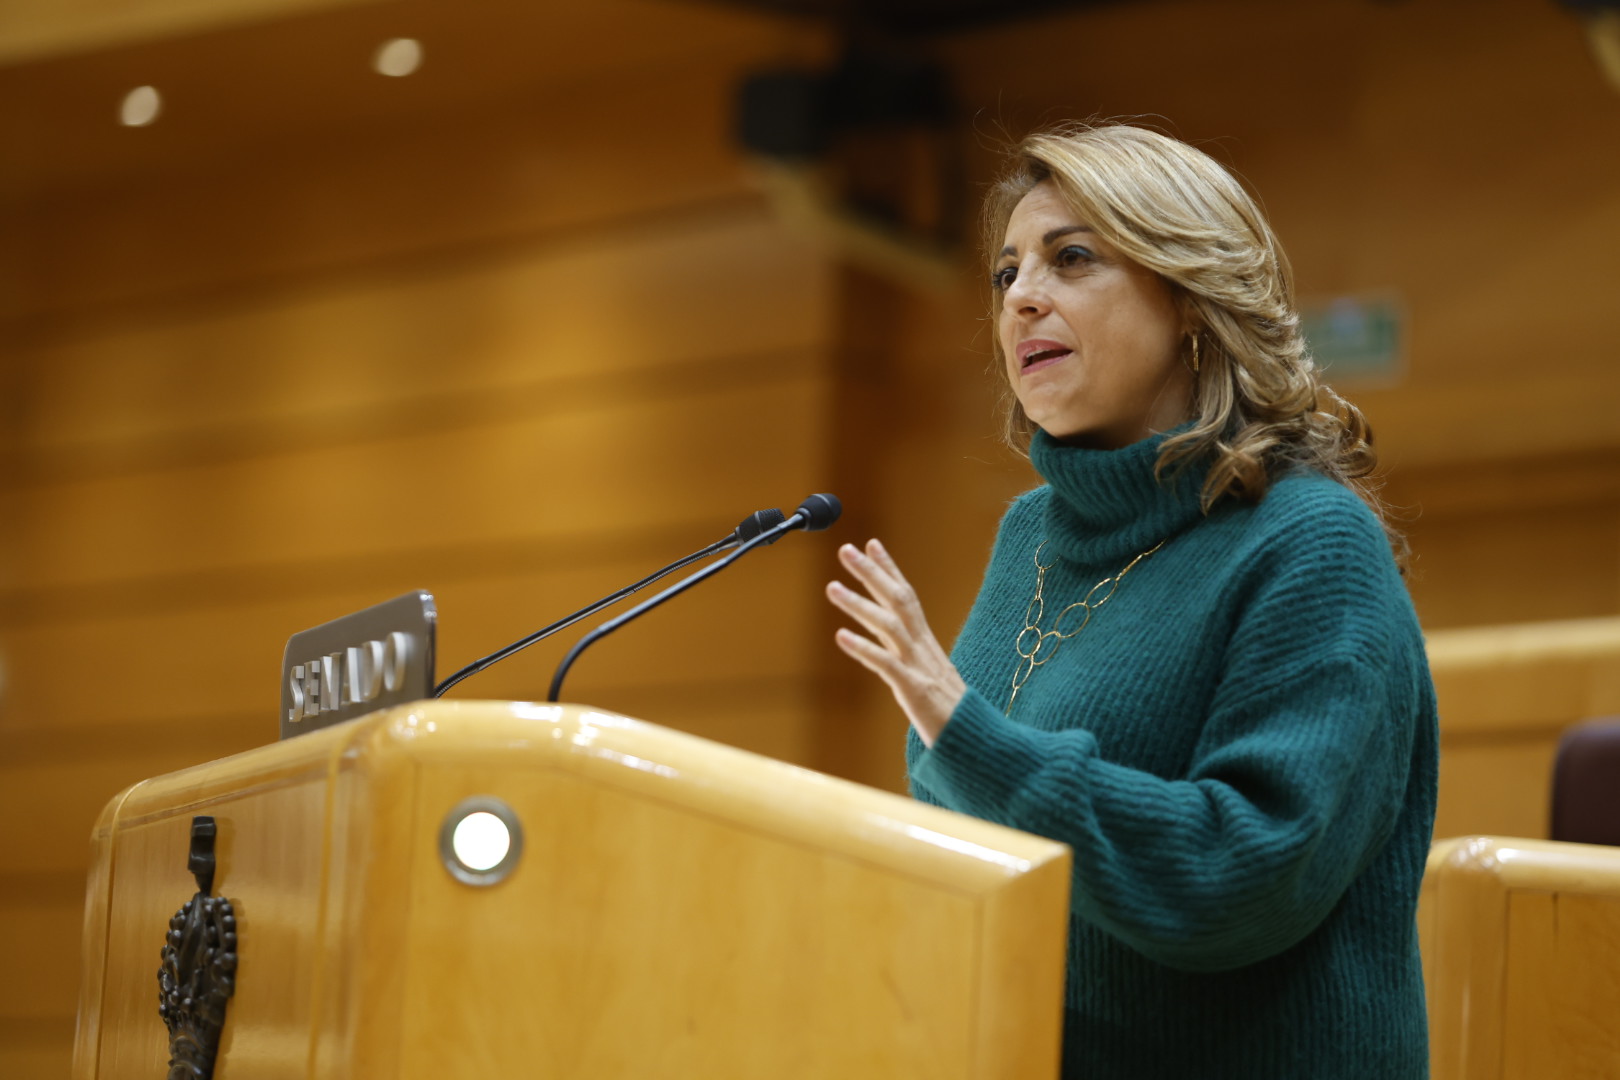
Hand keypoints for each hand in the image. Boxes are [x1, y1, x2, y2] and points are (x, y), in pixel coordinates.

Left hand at [825, 539, 966, 747]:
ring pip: (889, 625)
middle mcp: (923, 648)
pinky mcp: (915, 690)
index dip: (889, 569)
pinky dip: (863, 648)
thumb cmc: (950, 716)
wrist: (975, 744)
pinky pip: (886, 664)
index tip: (871, 543)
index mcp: (926, 644)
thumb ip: (906, 660)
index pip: (907, 597)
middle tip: (846, 549)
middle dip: (872, 572)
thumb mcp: (927, 679)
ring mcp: (920, 667)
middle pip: (898, 600)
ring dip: (859, 603)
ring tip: (832, 587)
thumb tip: (884, 648)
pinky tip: (840, 636)